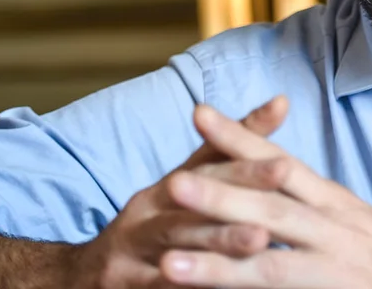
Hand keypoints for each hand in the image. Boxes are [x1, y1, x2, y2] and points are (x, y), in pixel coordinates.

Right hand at [71, 96, 291, 288]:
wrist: (84, 275)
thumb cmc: (153, 225)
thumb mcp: (185, 185)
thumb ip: (229, 151)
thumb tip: (282, 102)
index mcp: (166, 186)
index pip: (209, 167)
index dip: (245, 162)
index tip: (287, 163)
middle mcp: (147, 211)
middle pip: (195, 198)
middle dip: (238, 193)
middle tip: (280, 185)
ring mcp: (131, 248)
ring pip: (178, 241)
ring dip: (219, 240)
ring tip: (260, 240)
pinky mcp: (122, 284)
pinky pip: (157, 284)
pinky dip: (184, 283)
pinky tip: (217, 285)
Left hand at [155, 105, 371, 288]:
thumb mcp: (351, 215)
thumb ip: (309, 199)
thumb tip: (269, 174)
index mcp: (332, 199)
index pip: (280, 160)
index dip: (239, 137)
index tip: (198, 113)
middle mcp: (331, 225)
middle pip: (271, 204)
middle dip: (221, 192)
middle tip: (173, 181)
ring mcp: (331, 263)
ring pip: (268, 259)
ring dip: (217, 261)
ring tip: (167, 263)